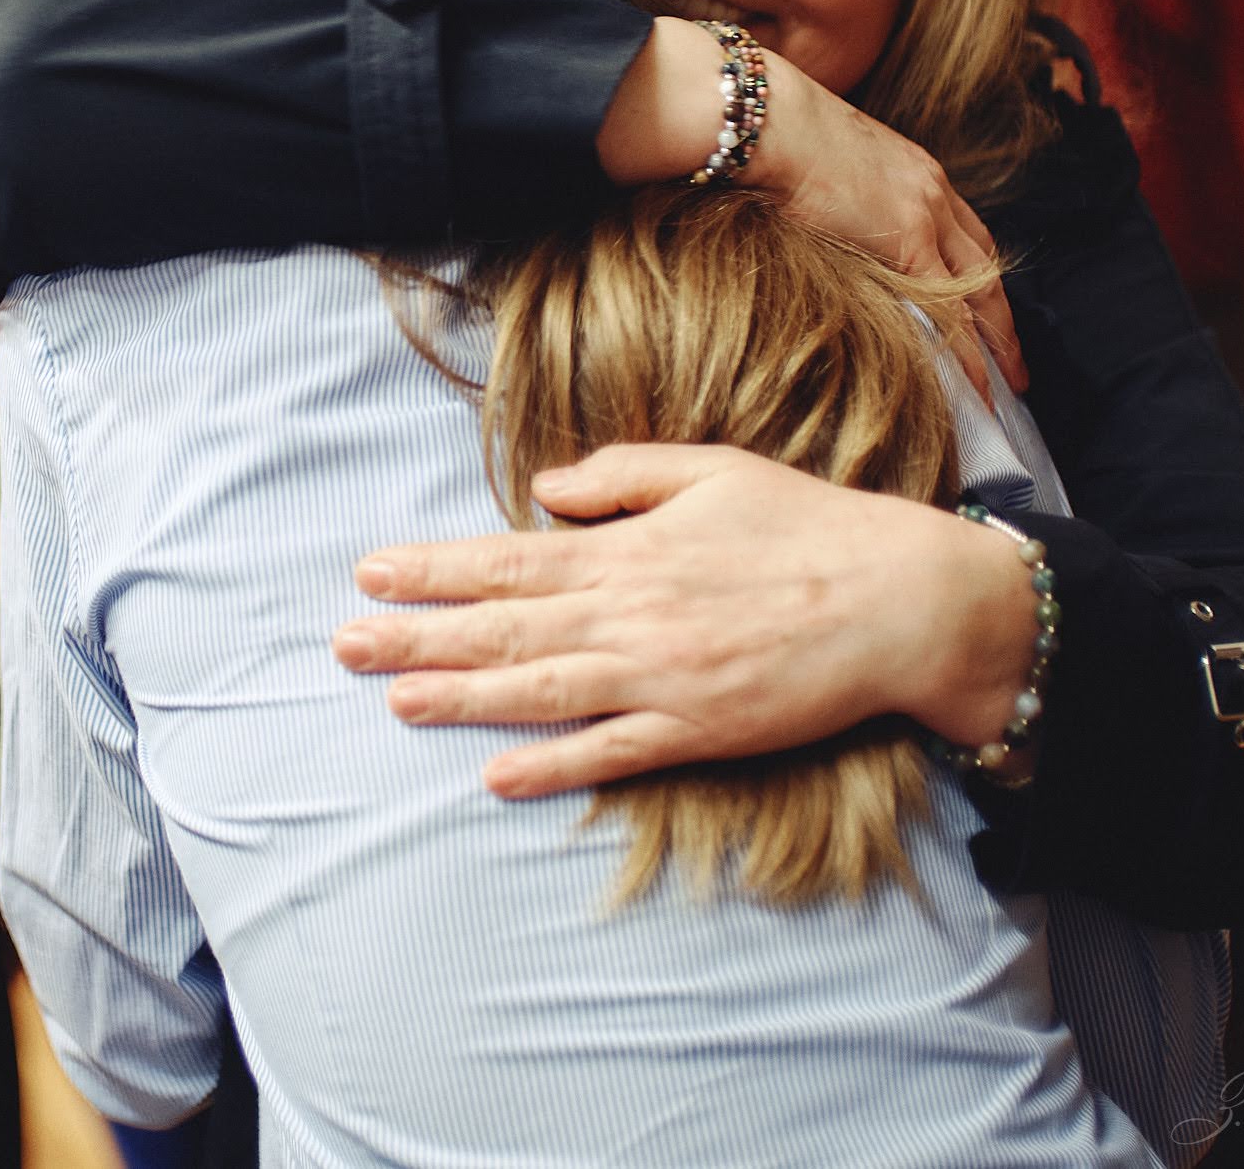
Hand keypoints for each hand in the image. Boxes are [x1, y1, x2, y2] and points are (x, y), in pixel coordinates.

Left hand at [331, 445, 1040, 797]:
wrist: (899, 599)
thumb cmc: (808, 527)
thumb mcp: (712, 469)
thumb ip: (621, 473)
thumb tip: (544, 487)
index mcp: (628, 548)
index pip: (507, 559)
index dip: (434, 571)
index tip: (370, 574)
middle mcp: (630, 613)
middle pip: (503, 627)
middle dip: (416, 635)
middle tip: (344, 645)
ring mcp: (661, 677)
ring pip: (539, 690)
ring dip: (460, 697)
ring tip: (393, 699)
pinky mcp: (698, 730)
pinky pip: (610, 752)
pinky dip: (551, 766)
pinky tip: (496, 774)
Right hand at [744, 48, 1023, 397]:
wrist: (770, 120)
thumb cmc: (775, 136)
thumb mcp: (823, 166)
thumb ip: (840, 199)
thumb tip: (822, 227)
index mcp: (916, 171)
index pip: (964, 233)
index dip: (978, 274)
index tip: (985, 309)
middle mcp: (933, 191)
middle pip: (986, 265)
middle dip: (1003, 316)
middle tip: (1016, 362)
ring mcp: (925, 214)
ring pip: (980, 290)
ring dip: (999, 340)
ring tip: (1009, 384)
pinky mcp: (906, 238)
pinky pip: (949, 308)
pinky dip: (968, 350)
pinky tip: (976, 384)